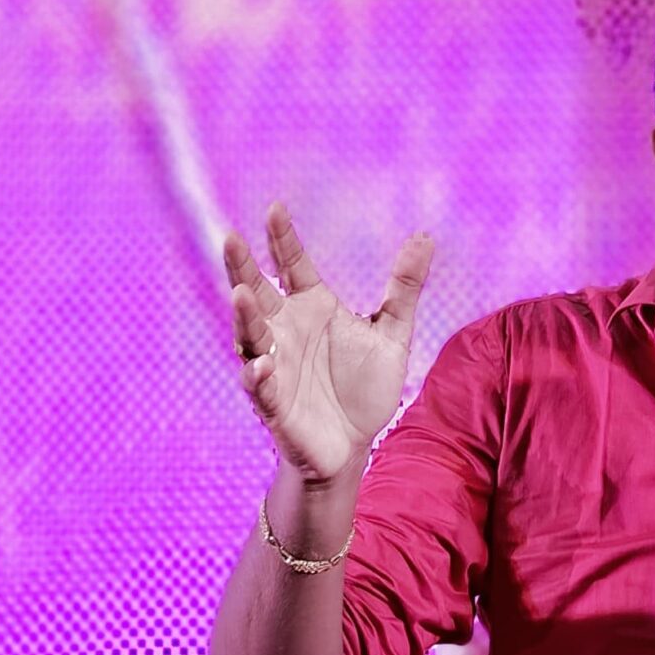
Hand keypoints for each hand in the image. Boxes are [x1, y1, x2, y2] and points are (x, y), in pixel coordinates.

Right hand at [224, 202, 433, 486]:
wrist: (354, 445)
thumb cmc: (365, 387)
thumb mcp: (392, 333)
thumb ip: (404, 287)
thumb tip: (425, 237)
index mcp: (311, 307)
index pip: (292, 265)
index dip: (282, 239)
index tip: (275, 209)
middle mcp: (285, 331)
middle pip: (256, 293)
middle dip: (241, 268)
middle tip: (230, 239)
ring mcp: (275, 366)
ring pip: (251, 337)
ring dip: (244, 317)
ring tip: (241, 294)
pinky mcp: (273, 405)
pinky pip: (261, 388)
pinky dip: (259, 376)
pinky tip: (263, 364)